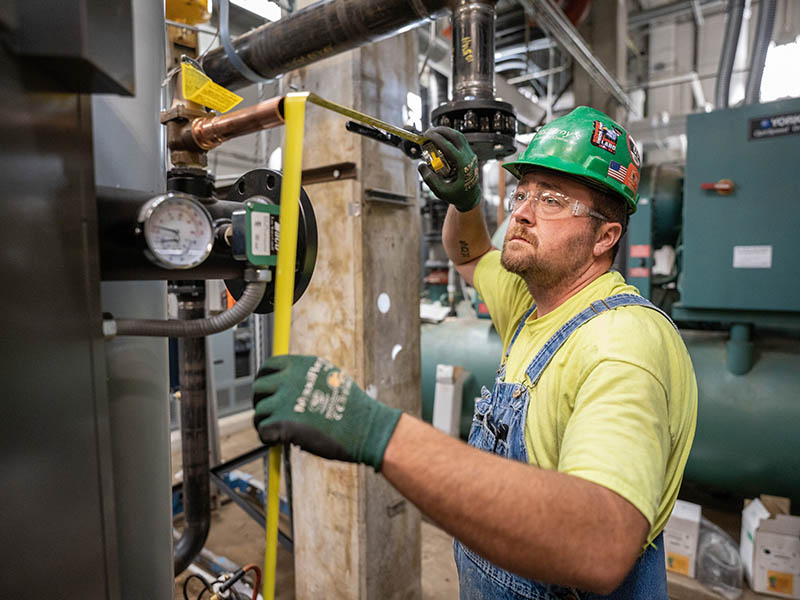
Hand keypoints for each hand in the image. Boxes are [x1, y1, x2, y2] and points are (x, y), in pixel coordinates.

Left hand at [252, 355, 401, 470]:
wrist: (365, 428)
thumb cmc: (353, 408)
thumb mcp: (330, 378)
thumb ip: (306, 377)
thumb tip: (288, 383)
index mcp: (301, 365)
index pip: (268, 366)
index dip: (264, 379)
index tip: (267, 391)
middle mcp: (289, 379)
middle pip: (258, 388)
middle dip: (262, 401)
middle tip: (271, 414)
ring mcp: (283, 401)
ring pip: (259, 412)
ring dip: (266, 423)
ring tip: (279, 431)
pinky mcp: (282, 423)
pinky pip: (263, 431)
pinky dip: (269, 438)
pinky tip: (280, 441)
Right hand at [418, 127, 480, 211]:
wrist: (471, 196)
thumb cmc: (457, 195)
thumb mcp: (442, 192)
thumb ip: (430, 180)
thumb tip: (421, 165)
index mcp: (463, 165)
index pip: (449, 146)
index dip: (436, 138)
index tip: (426, 136)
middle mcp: (469, 157)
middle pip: (456, 136)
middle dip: (441, 131)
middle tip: (427, 132)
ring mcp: (470, 154)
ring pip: (459, 136)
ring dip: (446, 131)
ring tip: (433, 132)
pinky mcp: (468, 153)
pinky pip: (459, 141)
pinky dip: (449, 136)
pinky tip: (440, 138)